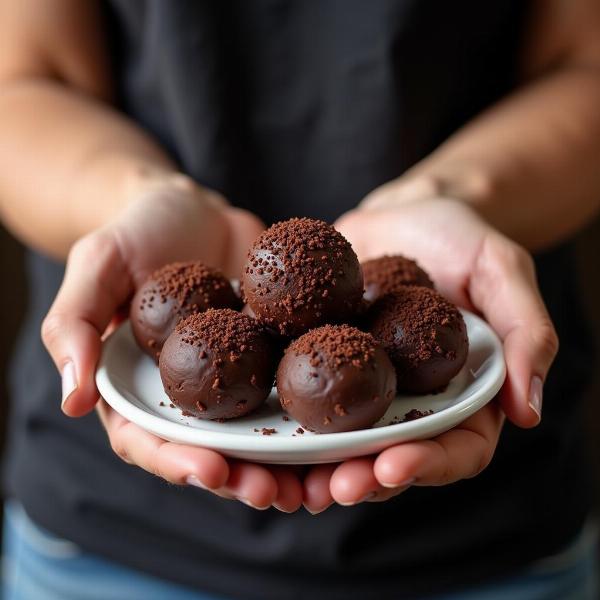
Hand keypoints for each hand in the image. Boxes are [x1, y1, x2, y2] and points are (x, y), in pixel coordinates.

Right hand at [42, 174, 302, 511]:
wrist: (194, 207)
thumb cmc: (136, 232)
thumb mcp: (97, 265)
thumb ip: (76, 325)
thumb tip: (73, 400)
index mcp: (140, 389)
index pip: (151, 441)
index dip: (179, 464)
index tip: (212, 473)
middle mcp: (190, 396)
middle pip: (214, 452)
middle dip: (245, 479)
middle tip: (277, 493)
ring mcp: (236, 378)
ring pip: (262, 436)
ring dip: (290, 466)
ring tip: (320, 483)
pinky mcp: (274, 356)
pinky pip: (296, 388)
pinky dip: (319, 415)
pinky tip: (346, 429)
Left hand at [303, 196, 557, 512]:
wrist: (405, 211)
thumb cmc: (462, 237)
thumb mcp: (502, 272)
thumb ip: (526, 332)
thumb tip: (530, 412)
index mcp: (459, 395)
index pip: (454, 447)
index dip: (427, 465)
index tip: (392, 468)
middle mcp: (408, 402)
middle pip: (388, 456)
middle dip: (359, 478)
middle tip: (331, 489)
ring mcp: (361, 385)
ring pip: (338, 440)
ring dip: (312, 467)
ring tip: (285, 482)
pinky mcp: (322, 361)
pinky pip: (302, 392)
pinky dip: (278, 417)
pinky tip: (251, 431)